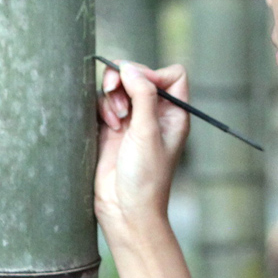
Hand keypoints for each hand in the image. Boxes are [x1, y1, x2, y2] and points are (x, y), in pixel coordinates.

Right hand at [95, 61, 189, 246]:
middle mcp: (154, 113)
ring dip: (113, 94)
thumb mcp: (148, 133)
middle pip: (140, 75)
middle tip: (115, 90)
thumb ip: (142, 96)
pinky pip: (104, 102)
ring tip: (116, 117)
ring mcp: (132, 120)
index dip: (154, 74)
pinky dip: (104, 107)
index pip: (172, 75)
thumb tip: (130, 67)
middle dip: (126, 79)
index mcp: (174, 113)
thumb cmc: (146, 178)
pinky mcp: (112, 128)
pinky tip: (109, 125)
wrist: (124, 210)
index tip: (139, 85)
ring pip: (119, 86)